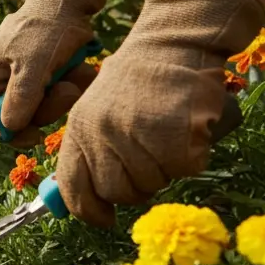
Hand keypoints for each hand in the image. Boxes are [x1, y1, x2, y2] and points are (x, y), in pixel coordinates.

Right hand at [0, 0, 105, 147]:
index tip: (36, 133)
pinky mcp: (43, 69)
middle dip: (47, 106)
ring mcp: (21, 72)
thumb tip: (8, 128)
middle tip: (66, 89)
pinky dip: (71, 83)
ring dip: (65, 93)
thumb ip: (21, 97)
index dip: (8, 130)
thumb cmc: (49, 24)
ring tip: (78, 73)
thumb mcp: (34, 63)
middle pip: (17, 114)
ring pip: (42, 104)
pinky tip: (81, 68)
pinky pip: (56, 91)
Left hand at [56, 0, 264, 225]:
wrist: (170, 44)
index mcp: (80, 131)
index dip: (88, 211)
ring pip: (152, 184)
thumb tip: (79, 201)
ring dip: (163, 169)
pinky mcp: (175, 139)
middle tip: (147, 161)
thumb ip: (87, 152)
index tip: (103, 220)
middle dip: (134, 187)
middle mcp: (104, 137)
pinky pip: (183, 169)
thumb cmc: (135, 82)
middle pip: (118, 193)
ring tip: (164, 135)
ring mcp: (139, 138)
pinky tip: (185, 130)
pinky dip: (190, 157)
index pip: (74, 188)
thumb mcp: (94, 111)